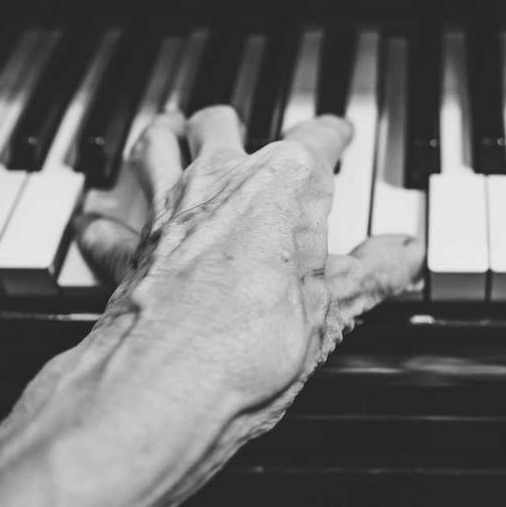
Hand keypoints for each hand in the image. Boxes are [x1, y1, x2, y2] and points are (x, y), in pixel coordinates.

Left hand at [75, 106, 422, 427]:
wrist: (170, 383)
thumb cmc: (251, 341)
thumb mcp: (335, 307)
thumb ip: (373, 272)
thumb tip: (403, 254)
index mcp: (284, 184)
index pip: (316, 139)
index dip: (332, 135)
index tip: (338, 135)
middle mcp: (221, 181)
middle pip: (219, 124)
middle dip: (230, 123)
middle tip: (240, 128)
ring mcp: (168, 211)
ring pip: (155, 146)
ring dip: (162, 139)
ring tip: (167, 132)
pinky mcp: (128, 251)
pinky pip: (109, 225)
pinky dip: (107, 224)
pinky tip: (103, 226)